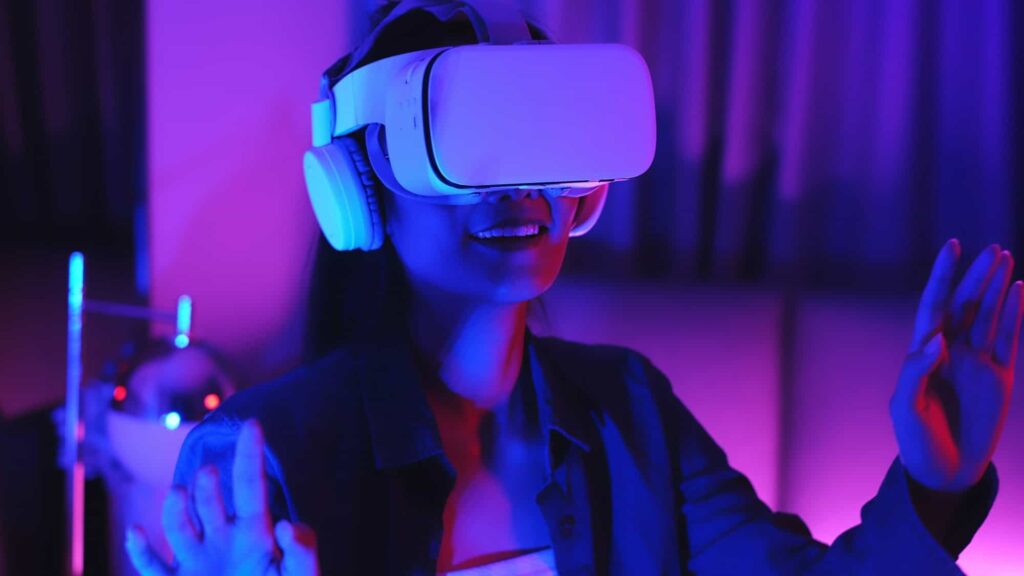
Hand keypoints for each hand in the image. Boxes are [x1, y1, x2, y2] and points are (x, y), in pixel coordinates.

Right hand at [125, 420, 319, 575]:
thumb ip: (302, 553)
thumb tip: (284, 525)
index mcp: (255, 533)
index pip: (251, 486)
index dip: (250, 455)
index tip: (253, 423)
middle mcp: (222, 541)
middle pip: (210, 500)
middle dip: (208, 485)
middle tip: (210, 474)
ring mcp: (197, 563)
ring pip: (179, 525)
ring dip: (176, 507)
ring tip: (179, 493)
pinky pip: (153, 566)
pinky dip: (142, 550)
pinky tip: (136, 532)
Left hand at [891, 240, 1021, 491]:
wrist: (944, 472)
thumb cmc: (917, 439)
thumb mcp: (906, 407)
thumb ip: (916, 372)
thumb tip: (937, 340)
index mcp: (923, 353)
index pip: (933, 306)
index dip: (942, 276)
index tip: (952, 246)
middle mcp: (950, 352)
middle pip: (965, 305)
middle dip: (977, 277)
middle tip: (993, 249)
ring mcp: (976, 362)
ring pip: (989, 316)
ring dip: (997, 288)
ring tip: (1006, 258)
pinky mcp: (1000, 377)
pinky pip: (1009, 339)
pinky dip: (1015, 315)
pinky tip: (1021, 291)